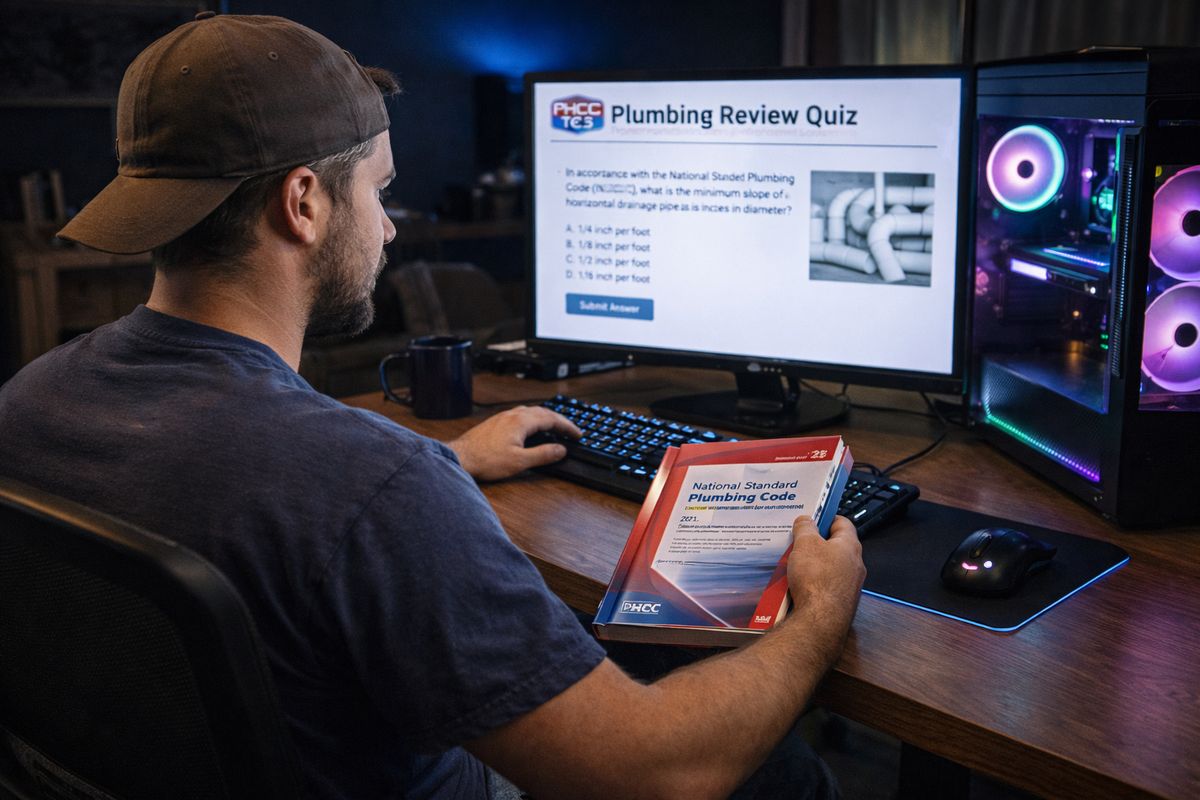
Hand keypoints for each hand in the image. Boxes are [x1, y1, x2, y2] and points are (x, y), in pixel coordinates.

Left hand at [448, 405, 580, 481]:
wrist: (460, 457)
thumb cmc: (485, 460)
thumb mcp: (520, 462)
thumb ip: (543, 454)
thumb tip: (561, 449)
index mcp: (521, 422)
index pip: (552, 419)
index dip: (567, 426)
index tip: (577, 434)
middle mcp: (512, 415)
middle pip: (542, 412)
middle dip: (559, 420)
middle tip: (570, 430)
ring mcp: (503, 417)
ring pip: (530, 411)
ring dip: (546, 417)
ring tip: (554, 426)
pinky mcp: (495, 422)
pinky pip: (520, 415)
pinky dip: (533, 419)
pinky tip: (530, 427)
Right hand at [785, 515, 864, 650]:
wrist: (820, 621)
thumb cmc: (816, 578)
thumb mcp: (805, 544)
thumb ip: (805, 528)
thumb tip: (806, 520)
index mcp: (850, 546)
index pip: (843, 522)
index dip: (826, 517)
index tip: (812, 517)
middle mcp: (855, 565)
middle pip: (835, 546)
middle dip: (815, 542)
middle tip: (798, 540)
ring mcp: (850, 585)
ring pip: (830, 567)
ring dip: (813, 563)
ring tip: (794, 563)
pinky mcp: (841, 601)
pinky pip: (826, 585)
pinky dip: (814, 582)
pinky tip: (798, 585)